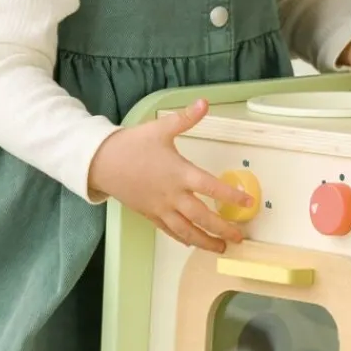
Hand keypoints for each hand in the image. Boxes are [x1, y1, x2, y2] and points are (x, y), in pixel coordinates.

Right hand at [87, 97, 251, 252]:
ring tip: (221, 249)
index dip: (231, 196)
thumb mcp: (160, 128)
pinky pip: (169, 231)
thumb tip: (204, 102)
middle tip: (240, 237)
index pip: (211, 188)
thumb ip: (185, 118)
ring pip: (186, 231)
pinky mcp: (149, 214)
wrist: (101, 162)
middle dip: (223, 229)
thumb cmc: (132, 145)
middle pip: (202, 217)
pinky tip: (192, 243)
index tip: (249, 202)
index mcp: (180, 174)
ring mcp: (161, 208)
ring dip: (205, 241)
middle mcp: (173, 195)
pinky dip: (183, 238)